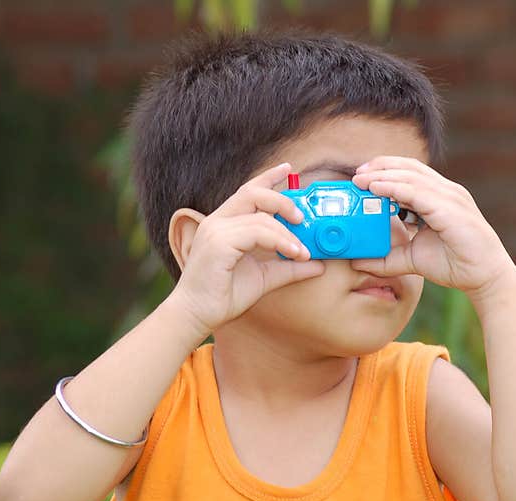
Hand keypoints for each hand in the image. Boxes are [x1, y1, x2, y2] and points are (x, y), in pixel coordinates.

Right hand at [170, 162, 324, 334]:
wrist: (197, 315)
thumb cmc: (224, 295)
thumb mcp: (265, 278)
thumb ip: (289, 268)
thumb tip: (318, 265)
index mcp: (225, 224)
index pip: (248, 191)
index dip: (268, 177)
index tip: (288, 169)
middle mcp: (218, 221)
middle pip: (253, 193)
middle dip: (282, 200)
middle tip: (302, 218)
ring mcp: (216, 230)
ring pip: (260, 217)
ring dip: (287, 233)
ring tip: (302, 251)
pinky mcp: (218, 243)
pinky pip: (256, 233)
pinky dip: (279, 241)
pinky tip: (293, 254)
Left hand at [350, 157, 515, 296]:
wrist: (484, 277)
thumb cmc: (456, 264)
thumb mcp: (413, 258)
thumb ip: (388, 257)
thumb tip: (358, 261)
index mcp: (440, 198)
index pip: (410, 173)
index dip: (385, 170)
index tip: (361, 176)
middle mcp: (446, 192)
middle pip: (409, 168)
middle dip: (380, 167)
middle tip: (356, 174)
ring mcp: (450, 197)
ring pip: (411, 176)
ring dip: (383, 175)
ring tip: (361, 179)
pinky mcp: (450, 209)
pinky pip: (417, 192)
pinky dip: (394, 188)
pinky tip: (376, 189)